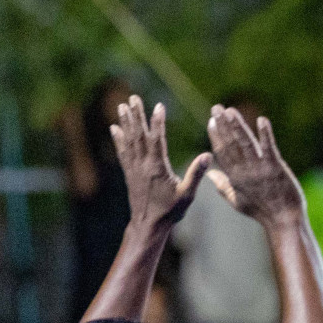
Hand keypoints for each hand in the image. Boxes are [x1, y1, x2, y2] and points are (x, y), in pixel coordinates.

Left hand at [110, 95, 210, 229]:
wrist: (148, 225)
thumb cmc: (170, 211)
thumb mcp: (187, 194)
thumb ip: (197, 174)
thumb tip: (208, 156)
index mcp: (158, 168)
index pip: (158, 139)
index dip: (158, 122)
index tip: (159, 106)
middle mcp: (143, 165)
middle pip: (139, 135)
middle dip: (136, 115)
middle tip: (133, 98)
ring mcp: (134, 168)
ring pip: (129, 140)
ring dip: (126, 122)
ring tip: (122, 106)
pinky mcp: (129, 173)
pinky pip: (122, 152)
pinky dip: (118, 139)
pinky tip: (115, 128)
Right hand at [206, 105, 305, 230]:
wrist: (284, 221)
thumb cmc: (262, 211)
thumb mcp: (237, 201)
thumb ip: (222, 186)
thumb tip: (209, 174)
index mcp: (235, 178)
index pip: (222, 153)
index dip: (216, 136)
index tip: (212, 120)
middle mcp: (245, 172)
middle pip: (231, 144)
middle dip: (223, 125)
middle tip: (217, 107)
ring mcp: (260, 170)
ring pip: (246, 144)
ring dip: (238, 126)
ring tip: (231, 110)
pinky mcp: (276, 168)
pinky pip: (269, 148)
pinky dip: (265, 134)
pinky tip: (261, 120)